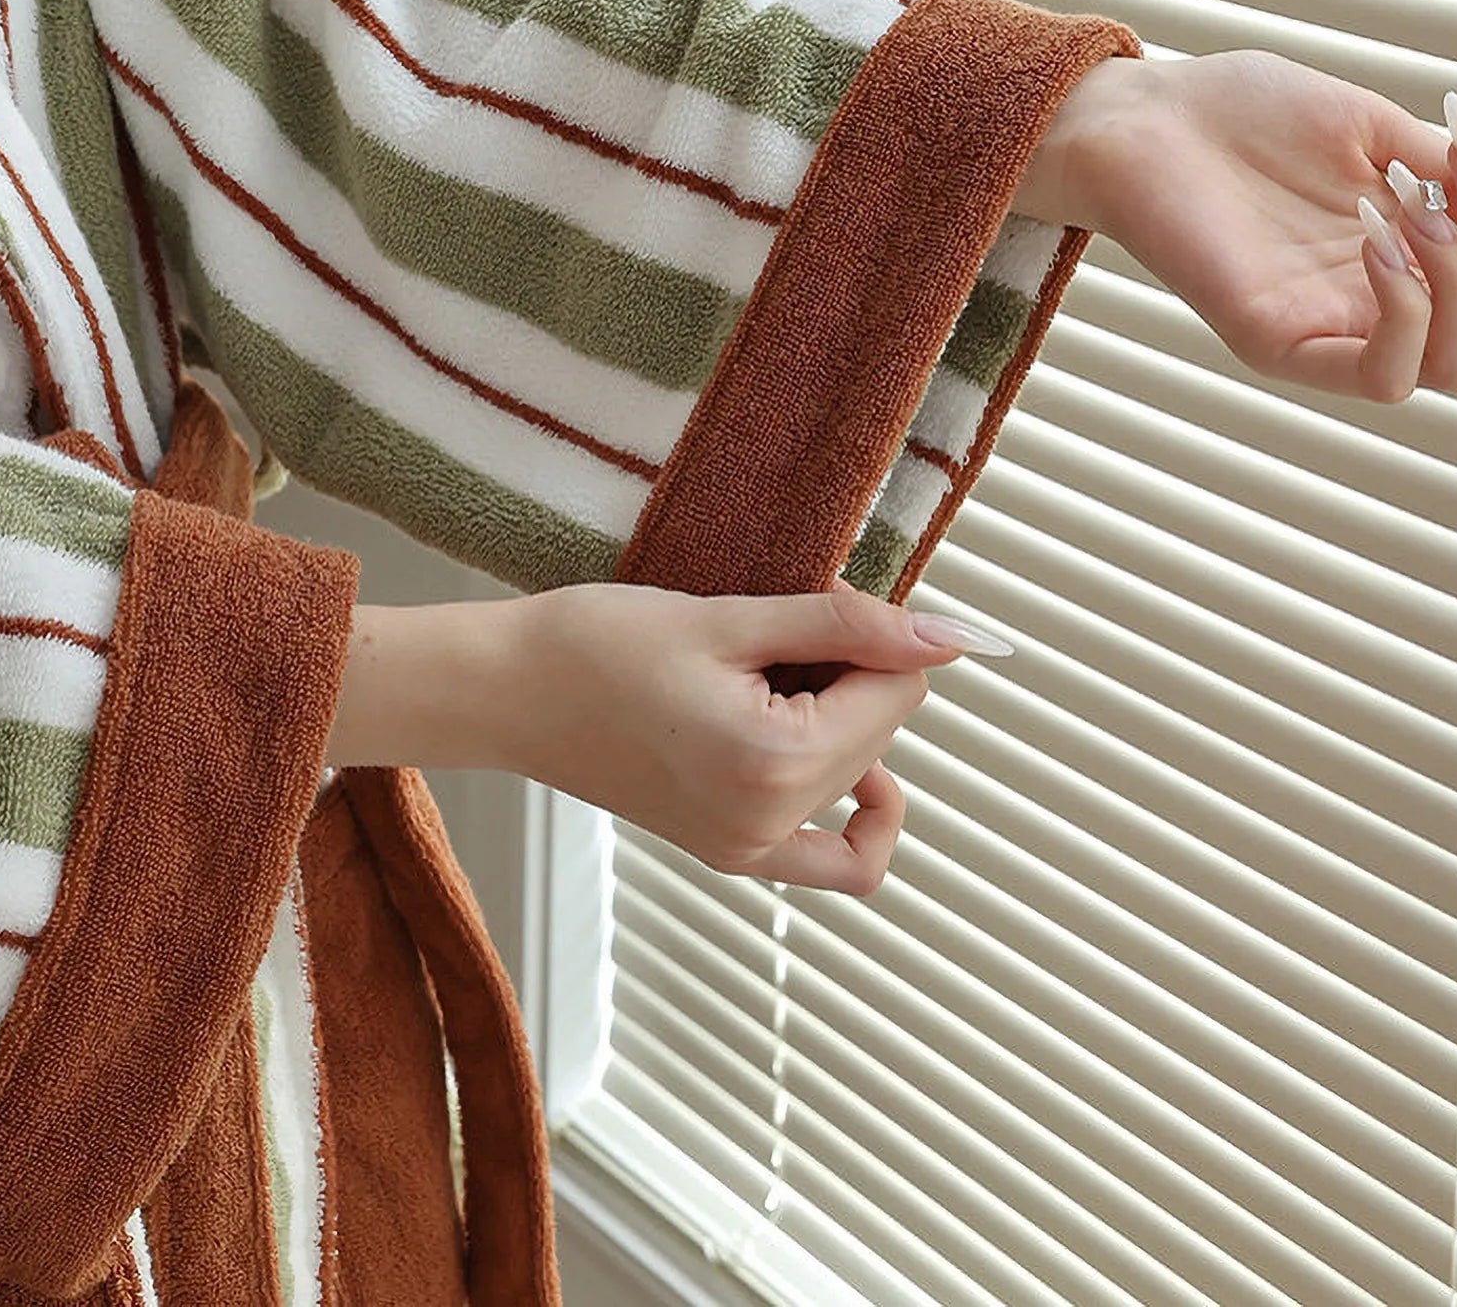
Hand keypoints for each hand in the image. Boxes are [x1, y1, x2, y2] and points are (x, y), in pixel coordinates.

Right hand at [497, 582, 1005, 894]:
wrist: (507, 690)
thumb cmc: (597, 643)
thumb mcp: (731, 616)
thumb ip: (849, 626)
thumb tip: (949, 636)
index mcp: (775, 765)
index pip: (899, 691)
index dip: (871, 630)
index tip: (810, 599)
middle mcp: (769, 825)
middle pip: (882, 732)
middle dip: (852, 671)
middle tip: (773, 629)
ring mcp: (749, 850)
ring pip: (859, 773)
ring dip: (839, 717)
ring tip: (767, 675)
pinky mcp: (732, 852)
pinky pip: (831, 857)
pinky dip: (852, 805)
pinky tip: (825, 752)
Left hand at [1026, 51, 1456, 401]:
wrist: (1147, 119)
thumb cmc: (1240, 113)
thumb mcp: (1366, 126)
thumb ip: (1443, 164)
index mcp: (1397, 249)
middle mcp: (1367, 298)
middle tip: (1452, 186)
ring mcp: (1324, 325)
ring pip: (1451, 367)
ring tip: (1418, 213)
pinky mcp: (1275, 342)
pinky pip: (1380, 375)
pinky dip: (1407, 312)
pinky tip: (1379, 240)